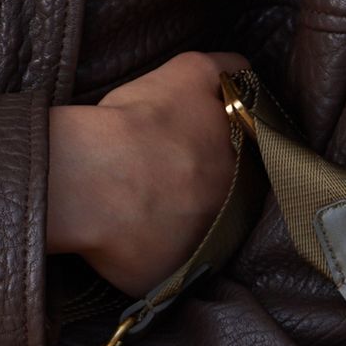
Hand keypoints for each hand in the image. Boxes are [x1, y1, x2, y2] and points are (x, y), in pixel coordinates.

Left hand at [46, 49, 250, 295]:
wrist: (95, 183)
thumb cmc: (122, 235)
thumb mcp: (160, 277)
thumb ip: (183, 270)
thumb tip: (184, 270)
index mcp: (237, 212)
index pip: (250, 201)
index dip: (228, 197)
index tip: (204, 197)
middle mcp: (246, 163)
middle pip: (250, 157)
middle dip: (228, 162)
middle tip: (189, 164)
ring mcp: (227, 116)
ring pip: (247, 114)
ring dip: (228, 122)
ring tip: (197, 128)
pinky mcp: (200, 77)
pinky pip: (233, 68)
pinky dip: (229, 73)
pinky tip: (216, 80)